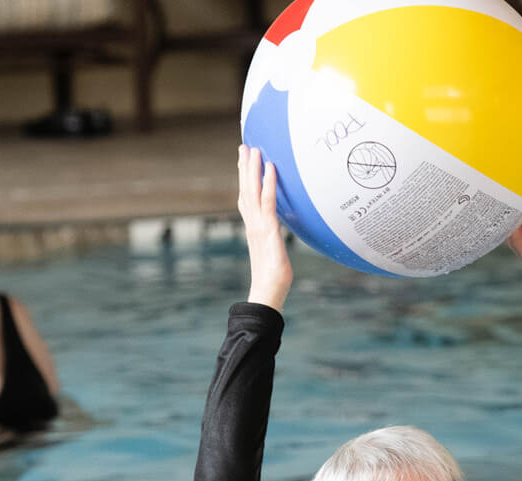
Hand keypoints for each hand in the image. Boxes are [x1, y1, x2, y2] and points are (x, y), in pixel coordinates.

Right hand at [237, 144, 291, 309]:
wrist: (267, 292)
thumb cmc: (273, 278)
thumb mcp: (274, 253)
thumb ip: (274, 241)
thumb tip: (278, 237)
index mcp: (252, 228)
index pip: (245, 199)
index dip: (244, 180)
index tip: (243, 164)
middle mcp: (252, 223)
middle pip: (244, 189)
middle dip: (244, 167)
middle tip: (244, 146)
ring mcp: (257, 225)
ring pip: (252, 191)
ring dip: (252, 168)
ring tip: (254, 149)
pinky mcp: (267, 229)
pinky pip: (268, 201)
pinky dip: (268, 183)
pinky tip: (271, 167)